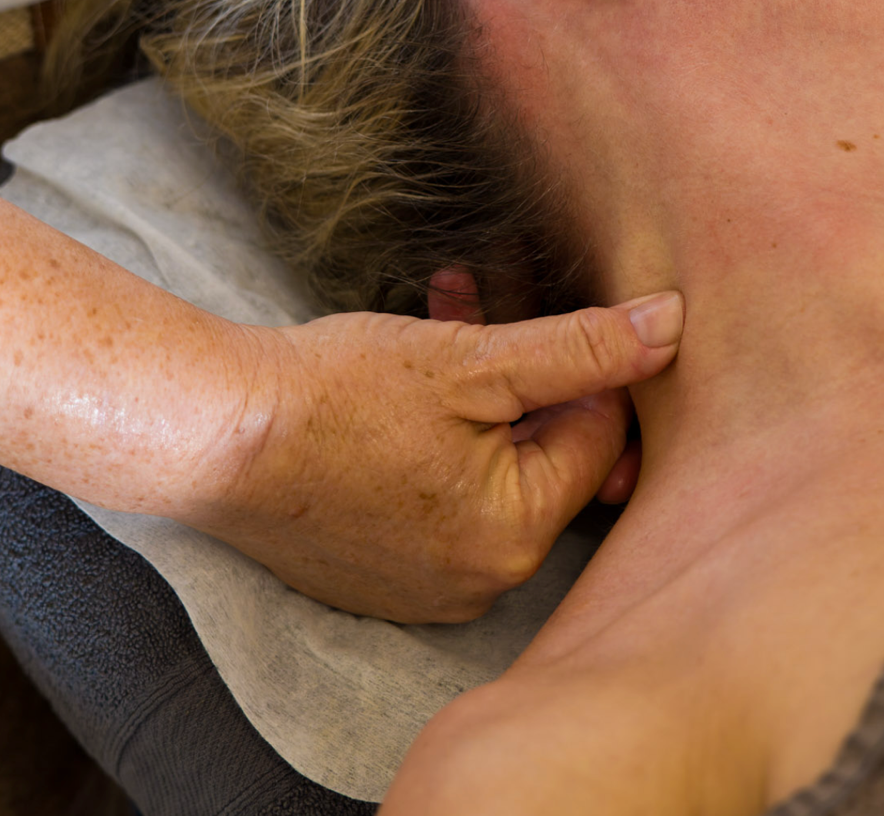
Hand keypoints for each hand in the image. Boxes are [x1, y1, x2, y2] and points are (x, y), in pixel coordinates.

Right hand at [182, 292, 682, 622]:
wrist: (211, 435)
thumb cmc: (340, 396)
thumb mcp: (476, 361)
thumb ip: (583, 348)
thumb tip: (672, 327)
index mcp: (513, 538)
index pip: (599, 441)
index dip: (581, 367)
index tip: (540, 316)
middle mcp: (480, 578)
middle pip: (545, 452)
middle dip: (529, 369)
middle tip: (494, 304)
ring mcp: (429, 579)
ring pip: (494, 460)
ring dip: (485, 383)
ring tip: (452, 308)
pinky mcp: (387, 565)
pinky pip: (445, 487)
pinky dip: (445, 425)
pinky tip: (417, 365)